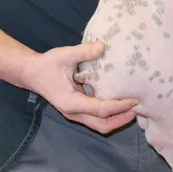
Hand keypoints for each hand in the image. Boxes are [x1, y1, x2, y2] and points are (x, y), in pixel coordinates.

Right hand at [18, 42, 138, 133]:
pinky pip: (97, 118)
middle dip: (122, 119)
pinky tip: (122, 104)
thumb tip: (102, 47)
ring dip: (118, 119)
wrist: (32, 73)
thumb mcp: (64, 55)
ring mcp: (76, 114)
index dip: (119, 106)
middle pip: (102, 124)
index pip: (100, 109)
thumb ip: (83, 51)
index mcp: (71, 102)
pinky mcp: (78, 110)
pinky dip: (111, 115)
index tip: (135, 99)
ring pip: (100, 124)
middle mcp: (73, 113)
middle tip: (140, 108)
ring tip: (135, 108)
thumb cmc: (48, 65)